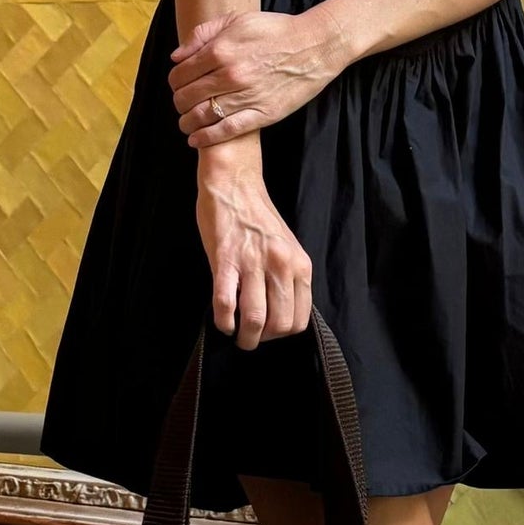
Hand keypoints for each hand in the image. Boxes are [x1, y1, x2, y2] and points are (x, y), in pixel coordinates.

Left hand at [170, 9, 336, 146]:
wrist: (314, 45)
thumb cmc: (276, 30)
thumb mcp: (237, 20)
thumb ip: (203, 34)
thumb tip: (177, 56)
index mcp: (220, 50)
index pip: (180, 74)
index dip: (174, 82)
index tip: (178, 85)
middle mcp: (230, 74)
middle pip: (187, 97)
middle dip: (178, 103)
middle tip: (181, 104)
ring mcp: (246, 96)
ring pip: (202, 116)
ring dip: (187, 122)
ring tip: (186, 123)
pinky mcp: (262, 114)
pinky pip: (226, 130)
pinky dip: (206, 138)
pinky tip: (196, 139)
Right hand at [196, 164, 312, 347]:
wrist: (235, 185)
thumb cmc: (257, 218)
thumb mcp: (286, 248)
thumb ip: (288, 278)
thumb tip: (281, 314)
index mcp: (300, 264)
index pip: (299, 318)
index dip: (282, 333)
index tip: (269, 331)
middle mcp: (281, 265)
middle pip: (279, 324)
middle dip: (263, 339)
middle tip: (251, 337)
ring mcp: (253, 263)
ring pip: (255, 319)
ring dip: (245, 337)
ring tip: (237, 336)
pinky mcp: (226, 260)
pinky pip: (225, 302)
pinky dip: (224, 321)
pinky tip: (223, 322)